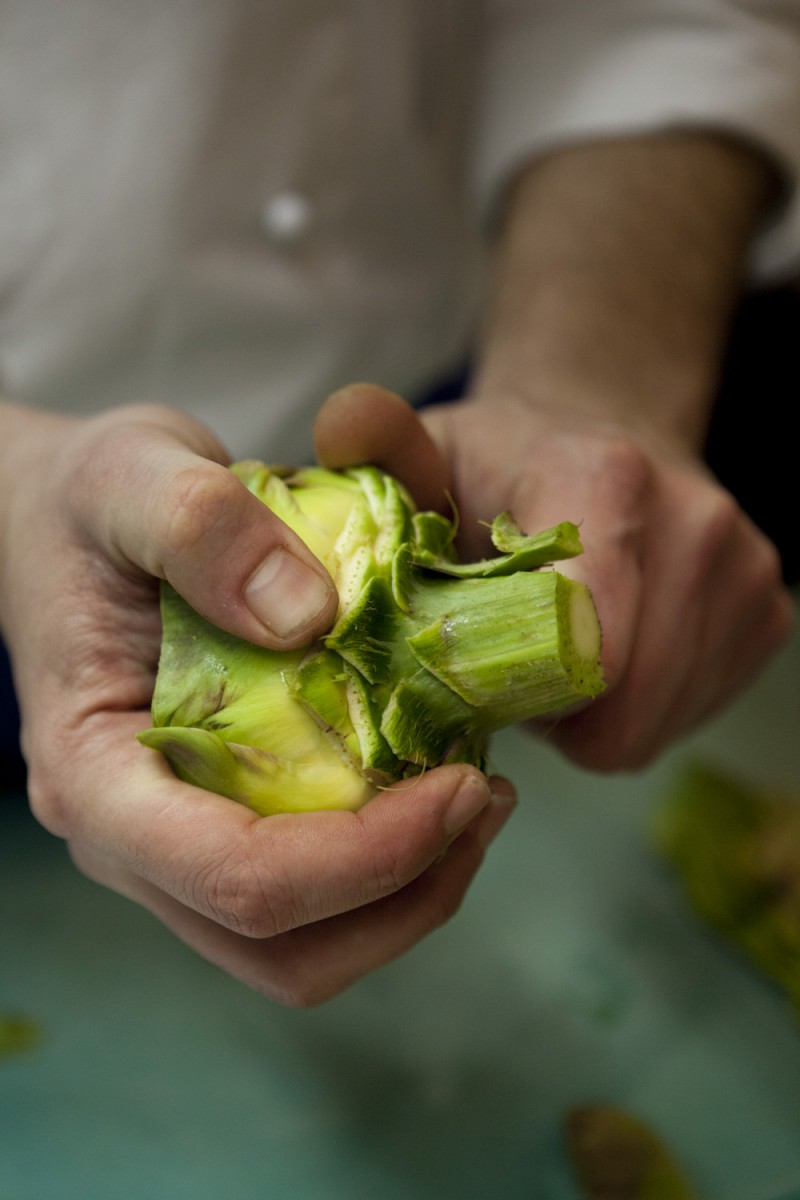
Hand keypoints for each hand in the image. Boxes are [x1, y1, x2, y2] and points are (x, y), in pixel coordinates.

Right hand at [0, 401, 513, 1003]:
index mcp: (93, 775)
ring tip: (479, 800)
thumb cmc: (86, 500)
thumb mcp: (131, 473)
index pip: (236, 877)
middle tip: (488, 798)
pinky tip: (437, 782)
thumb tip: (311, 618)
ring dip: (409, 895)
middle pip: (281, 948)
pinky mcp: (216, 824)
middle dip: (406, 894)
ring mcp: (171, 846)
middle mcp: (127, 840)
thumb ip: (202, 527)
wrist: (61, 518)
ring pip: (301, 948)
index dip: (367, 857)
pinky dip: (392, 866)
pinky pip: (313, 898)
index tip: (466, 781)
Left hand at [317, 386, 793, 770]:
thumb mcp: (427, 446)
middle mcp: (698, 525)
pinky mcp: (768, 613)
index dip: (516, 690)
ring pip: (654, 724)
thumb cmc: (500, 462)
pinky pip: (686, 715)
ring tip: (554, 654)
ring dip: (591, 717)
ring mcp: (745, 572)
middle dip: (551, 716)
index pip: (581, 651)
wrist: (608, 433)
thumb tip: (342, 428)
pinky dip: (636, 709)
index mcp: (607, 481)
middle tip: (508, 668)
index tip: (480, 667)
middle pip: (621, 709)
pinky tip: (606, 654)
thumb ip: (379, 441)